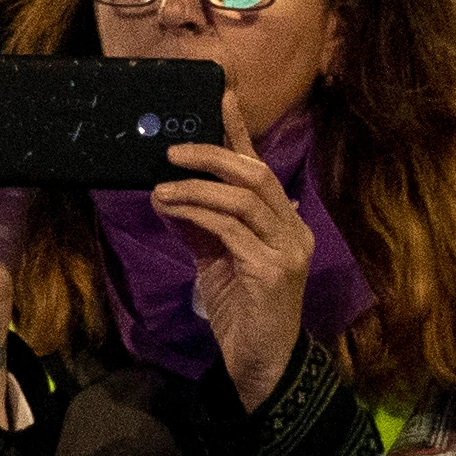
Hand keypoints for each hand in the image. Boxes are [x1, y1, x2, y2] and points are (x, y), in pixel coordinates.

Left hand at [155, 98, 315, 410]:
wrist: (261, 360)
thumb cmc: (240, 305)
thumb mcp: (214, 255)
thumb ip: (199, 222)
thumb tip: (164, 189)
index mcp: (283, 221)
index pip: (259, 166)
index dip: (238, 131)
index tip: (219, 95)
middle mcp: (293, 229)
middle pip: (255, 174)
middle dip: (212, 154)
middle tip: (170, 150)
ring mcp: (288, 250)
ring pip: (243, 198)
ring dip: (196, 187)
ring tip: (161, 187)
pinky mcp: (272, 271)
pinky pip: (230, 229)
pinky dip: (196, 214)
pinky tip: (170, 209)